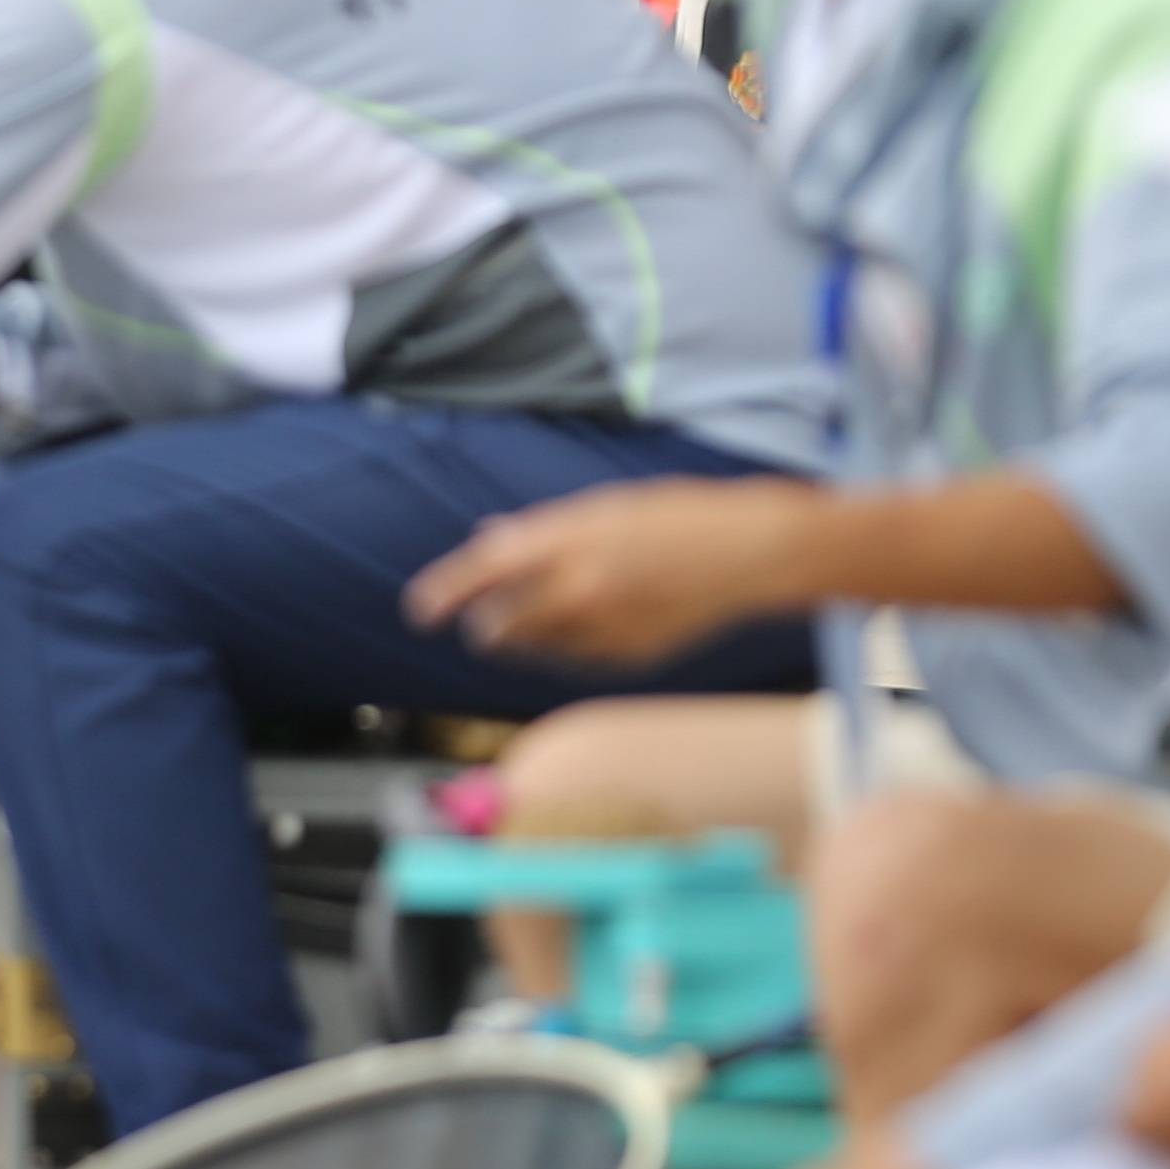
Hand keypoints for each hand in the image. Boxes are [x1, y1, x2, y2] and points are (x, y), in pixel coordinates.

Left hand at [404, 475, 826, 670]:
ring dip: (525, 636)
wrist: (749, 553)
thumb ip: (538, 532)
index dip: (444, 593)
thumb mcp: (599, 508)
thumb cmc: (672, 516)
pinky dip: (568, 647)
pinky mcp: (627, 656)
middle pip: (498, 625)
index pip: (482, 572)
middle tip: (483, 621)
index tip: (420, 611)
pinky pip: (574, 660)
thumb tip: (485, 539)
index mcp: (566, 539)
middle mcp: (577, 586)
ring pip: (533, 648)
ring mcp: (604, 627)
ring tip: (554, 610)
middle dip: (484, 625)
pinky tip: (595, 622)